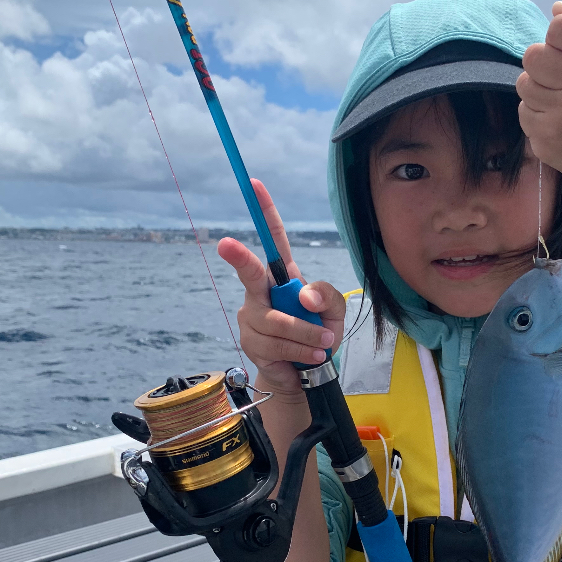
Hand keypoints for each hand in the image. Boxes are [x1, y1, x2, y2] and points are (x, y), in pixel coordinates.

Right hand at [216, 179, 346, 398]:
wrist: (307, 375)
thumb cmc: (318, 334)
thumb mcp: (334, 311)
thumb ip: (326, 295)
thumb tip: (304, 297)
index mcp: (282, 277)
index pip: (273, 241)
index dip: (265, 213)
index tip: (255, 186)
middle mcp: (261, 293)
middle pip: (250, 273)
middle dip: (240, 258)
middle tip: (227, 244)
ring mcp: (252, 318)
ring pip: (277, 320)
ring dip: (306, 333)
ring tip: (323, 342)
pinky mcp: (251, 342)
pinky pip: (279, 343)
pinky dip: (301, 349)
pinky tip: (312, 355)